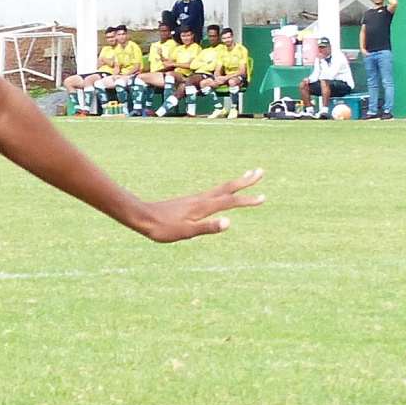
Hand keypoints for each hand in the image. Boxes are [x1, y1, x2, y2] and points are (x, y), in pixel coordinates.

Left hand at [129, 168, 263, 242]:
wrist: (142, 217)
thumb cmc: (162, 228)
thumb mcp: (185, 232)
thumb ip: (207, 228)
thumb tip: (228, 222)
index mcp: (203, 207)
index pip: (230, 202)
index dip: (247, 200)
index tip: (263, 197)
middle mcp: (201, 199)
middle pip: (227, 188)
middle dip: (245, 181)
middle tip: (260, 171)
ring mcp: (195, 199)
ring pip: (220, 188)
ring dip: (236, 183)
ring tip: (246, 177)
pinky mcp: (189, 201)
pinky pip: (212, 193)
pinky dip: (224, 190)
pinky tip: (222, 194)